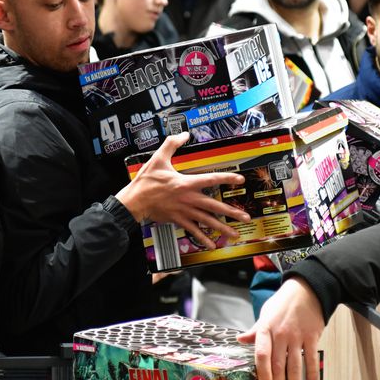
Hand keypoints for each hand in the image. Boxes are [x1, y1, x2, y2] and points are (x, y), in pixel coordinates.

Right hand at [116, 133, 250, 248]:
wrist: (135, 202)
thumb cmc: (146, 182)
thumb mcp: (158, 158)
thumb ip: (172, 144)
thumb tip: (184, 134)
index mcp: (186, 183)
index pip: (212, 179)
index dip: (227, 178)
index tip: (240, 179)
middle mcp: (189, 199)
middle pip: (214, 206)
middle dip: (231, 212)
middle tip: (245, 216)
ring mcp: (185, 212)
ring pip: (207, 221)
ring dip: (222, 228)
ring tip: (235, 234)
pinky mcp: (179, 220)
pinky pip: (194, 231)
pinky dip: (203, 238)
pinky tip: (212, 245)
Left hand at [238, 278, 323, 379]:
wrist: (307, 289)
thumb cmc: (283, 302)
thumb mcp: (265, 313)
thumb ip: (255, 330)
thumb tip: (240, 339)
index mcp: (266, 329)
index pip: (262, 353)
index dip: (263, 370)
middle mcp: (281, 334)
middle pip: (279, 363)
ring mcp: (297, 336)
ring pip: (295, 364)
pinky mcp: (312, 336)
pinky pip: (311, 357)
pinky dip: (311, 371)